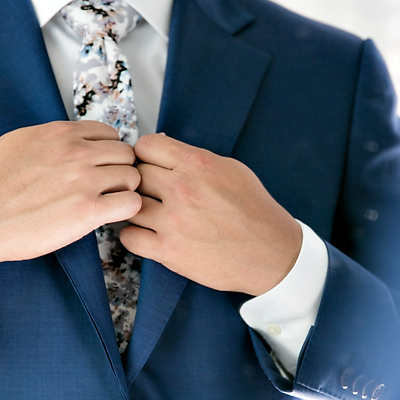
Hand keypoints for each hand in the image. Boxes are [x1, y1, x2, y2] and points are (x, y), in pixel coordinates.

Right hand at [0, 121, 140, 264]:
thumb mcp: (18, 142)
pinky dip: (126, 210)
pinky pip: (131, 203)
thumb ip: (50, 137)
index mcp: (61, 134)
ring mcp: (84, 181)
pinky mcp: (88, 211)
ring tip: (106, 203)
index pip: (109, 134)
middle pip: (126, 155)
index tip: (99, 168)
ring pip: (133, 177)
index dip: (108, 153)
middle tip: (106, 188)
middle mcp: (77, 153)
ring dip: (124, 191)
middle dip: (120, 171)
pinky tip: (109, 216)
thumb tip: (71, 138)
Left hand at [121, 133, 301, 295]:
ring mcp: (173, 222)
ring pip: (128, 205)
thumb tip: (163, 148)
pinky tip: (150, 235)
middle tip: (152, 194)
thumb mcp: (231, 169)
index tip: (151, 166)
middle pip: (134, 174)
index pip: (145, 146)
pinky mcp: (169, 251)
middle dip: (141, 183)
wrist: (272, 253)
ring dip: (136, 209)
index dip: (145, 155)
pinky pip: (129, 237)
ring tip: (151, 215)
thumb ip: (194, 158)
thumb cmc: (254, 210)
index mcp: (198, 164)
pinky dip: (135, 236)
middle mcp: (182, 189)